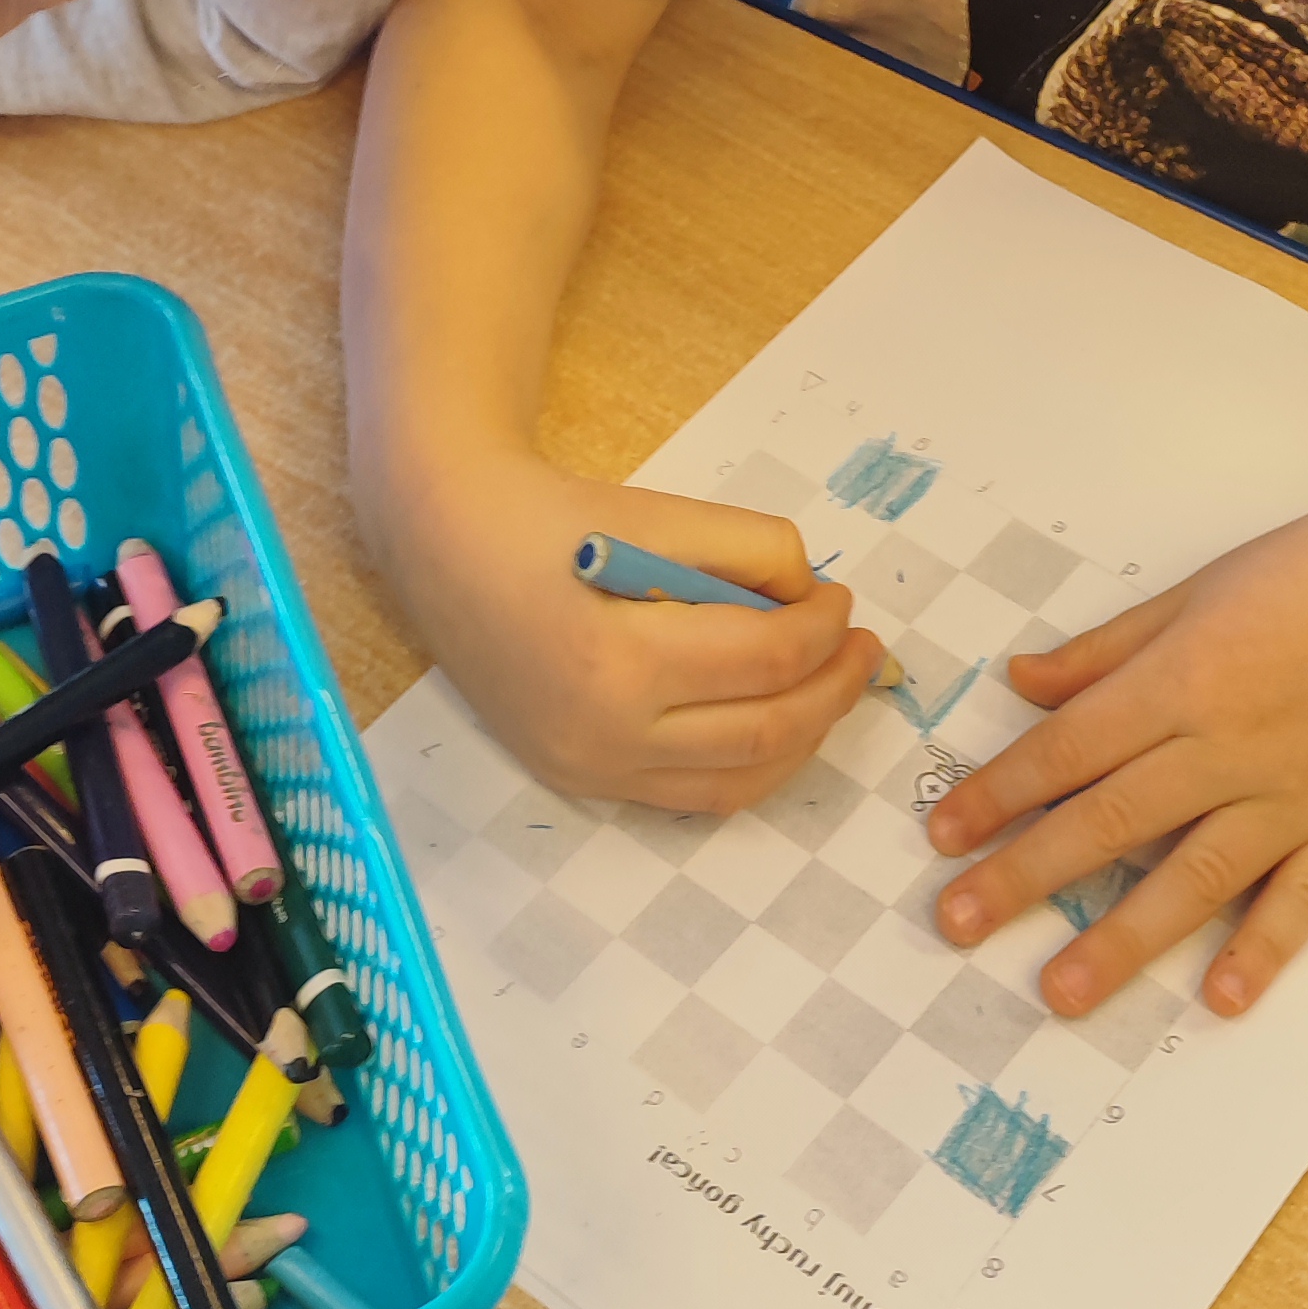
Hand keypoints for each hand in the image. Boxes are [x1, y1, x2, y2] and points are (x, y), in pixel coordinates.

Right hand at [397, 450, 883, 810]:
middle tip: (862, 646)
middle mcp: (603, 735)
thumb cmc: (552, 518)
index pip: (764, 659)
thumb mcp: (659, 512)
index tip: (841, 596)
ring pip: (737, 782)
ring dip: (804, 737)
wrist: (444, 544)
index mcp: (617, 660)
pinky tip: (778, 723)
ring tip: (832, 686)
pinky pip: (692, 796)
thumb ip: (751, 551)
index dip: (823, 627)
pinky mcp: (582, 782)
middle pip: (764, 731)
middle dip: (832, 687)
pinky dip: (750, 766)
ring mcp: (589, 771)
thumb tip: (811, 602)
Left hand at [925, 467, 1307, 1017]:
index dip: (1000, 795)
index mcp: (1184, 678)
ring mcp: (1301, 791)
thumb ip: (1106, 651)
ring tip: (1060, 991)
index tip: (945, 839)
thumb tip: (1021, 685)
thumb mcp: (1194, 592)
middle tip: (958, 924)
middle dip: (1027, 876)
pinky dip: (1264, 950)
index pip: (1070, 750)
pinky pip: (1306, 899)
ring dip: (1123, 938)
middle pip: (1112, 819)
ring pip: (1197, 875)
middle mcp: (1233, 742)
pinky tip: (1219, 998)